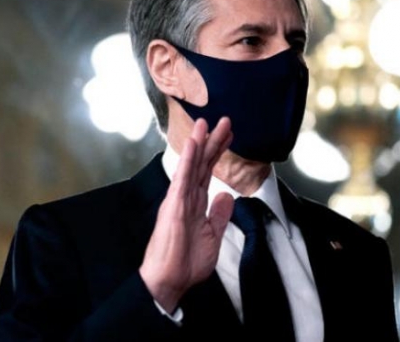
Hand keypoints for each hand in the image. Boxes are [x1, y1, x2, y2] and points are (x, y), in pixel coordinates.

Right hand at [139, 117, 234, 312]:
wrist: (170, 280)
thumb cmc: (186, 262)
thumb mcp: (212, 236)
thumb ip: (219, 215)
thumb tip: (227, 195)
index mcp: (195, 203)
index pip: (208, 172)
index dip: (218, 153)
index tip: (229, 136)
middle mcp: (186, 197)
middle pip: (201, 164)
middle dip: (213, 142)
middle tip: (225, 121)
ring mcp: (178, 199)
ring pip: (190, 166)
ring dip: (198, 143)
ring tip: (204, 123)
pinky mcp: (174, 205)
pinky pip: (182, 179)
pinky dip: (187, 161)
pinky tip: (192, 145)